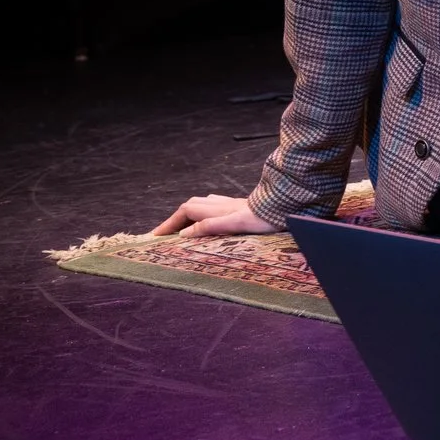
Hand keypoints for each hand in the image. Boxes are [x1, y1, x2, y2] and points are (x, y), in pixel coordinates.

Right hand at [150, 194, 279, 237]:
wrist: (283, 208)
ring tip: (179, 228)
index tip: (155, 236)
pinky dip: (200, 212)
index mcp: (215, 209)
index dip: (169, 224)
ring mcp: (228, 203)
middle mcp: (219, 203)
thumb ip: (209, 226)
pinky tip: (205, 217)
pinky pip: (210, 206)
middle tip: (163, 234)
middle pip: (189, 207)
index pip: (184, 213)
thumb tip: (184, 233)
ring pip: (200, 205)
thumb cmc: (261, 219)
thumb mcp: (234, 225)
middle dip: (174, 219)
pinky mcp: (237, 206)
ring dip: (186, 215)